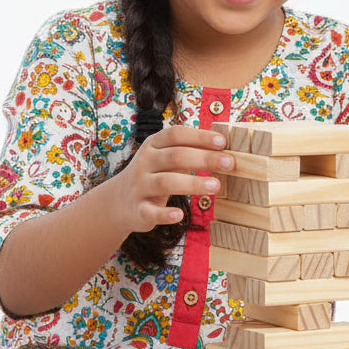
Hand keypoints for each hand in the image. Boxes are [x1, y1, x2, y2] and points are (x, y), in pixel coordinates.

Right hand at [115, 126, 232, 232]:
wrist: (118, 202)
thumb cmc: (152, 175)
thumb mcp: (164, 158)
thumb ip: (188, 151)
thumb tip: (223, 148)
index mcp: (153, 145)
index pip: (176, 134)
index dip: (200, 137)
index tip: (222, 143)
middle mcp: (145, 162)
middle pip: (176, 156)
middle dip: (204, 158)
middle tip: (230, 163)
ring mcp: (140, 186)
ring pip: (166, 182)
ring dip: (192, 183)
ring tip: (216, 186)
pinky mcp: (138, 210)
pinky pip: (151, 211)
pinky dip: (165, 214)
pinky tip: (180, 214)